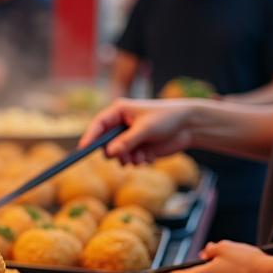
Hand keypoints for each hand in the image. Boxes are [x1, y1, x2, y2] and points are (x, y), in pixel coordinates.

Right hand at [79, 98, 196, 163]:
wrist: (190, 126)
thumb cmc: (167, 118)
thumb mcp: (145, 129)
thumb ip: (126, 141)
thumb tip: (109, 153)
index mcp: (119, 111)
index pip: (98, 124)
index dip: (89, 137)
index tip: (83, 150)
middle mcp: (121, 124)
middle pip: (106, 143)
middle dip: (115, 152)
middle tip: (124, 158)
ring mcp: (129, 137)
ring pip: (117, 154)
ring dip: (128, 159)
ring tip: (141, 158)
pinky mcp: (138, 148)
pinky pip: (129, 160)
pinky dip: (138, 161)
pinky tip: (149, 156)